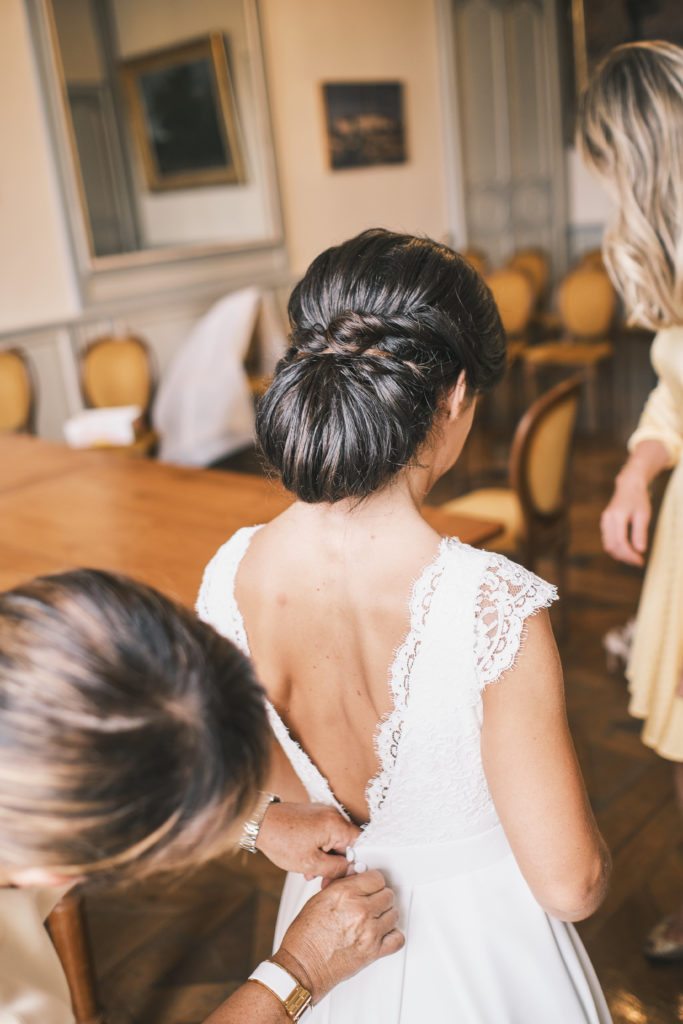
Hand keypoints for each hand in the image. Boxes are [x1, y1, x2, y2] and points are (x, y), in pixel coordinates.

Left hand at [256, 802, 360, 879]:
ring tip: (311, 872)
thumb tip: (351, 871)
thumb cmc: (281, 840)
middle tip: (326, 879)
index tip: (348, 875)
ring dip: (327, 858)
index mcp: (336, 824)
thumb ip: (336, 869)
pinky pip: (325, 834)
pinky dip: (320, 848)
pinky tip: (307, 861)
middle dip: (338, 863)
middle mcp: (333, 814)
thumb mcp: (311, 863)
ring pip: (335, 840)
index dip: (357, 862)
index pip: (361, 844)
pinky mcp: (314, 815)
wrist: (260, 823)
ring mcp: (323, 813)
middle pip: (347, 843)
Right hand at [273, 870, 403, 1001]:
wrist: (303, 967)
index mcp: (345, 894)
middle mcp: (360, 910)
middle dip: (379, 897)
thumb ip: (342, 886)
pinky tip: (382, 933)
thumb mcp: (319, 899)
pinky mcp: (374, 952)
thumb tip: (355, 879)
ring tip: (374, 918)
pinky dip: (392, 935)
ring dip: (385, 915)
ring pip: (394, 914)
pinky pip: (397, 939)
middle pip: (388, 895)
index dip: (372, 882)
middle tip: (371, 902)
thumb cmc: (305, 937)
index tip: (370, 886)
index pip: (376, 878)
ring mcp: (369, 931)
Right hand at [600, 468, 651, 565]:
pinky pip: (608, 540)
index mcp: (617, 516)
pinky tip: (627, 550)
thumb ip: (640, 532)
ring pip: (608, 545)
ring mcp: (604, 522)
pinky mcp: (605, 524)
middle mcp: (607, 519)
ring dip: (620, 554)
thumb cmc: (638, 499)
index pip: (620, 541)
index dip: (629, 554)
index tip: (640, 561)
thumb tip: (640, 550)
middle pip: (612, 546)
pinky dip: (616, 548)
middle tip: (638, 562)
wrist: (628, 486)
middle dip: (624, 557)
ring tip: (633, 558)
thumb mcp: (643, 515)